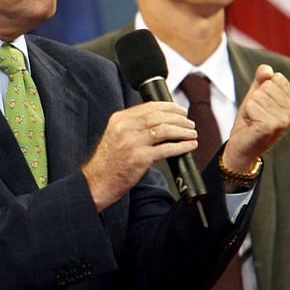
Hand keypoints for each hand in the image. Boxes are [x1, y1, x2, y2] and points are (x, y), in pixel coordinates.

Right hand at [82, 101, 196, 211]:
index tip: (180, 110)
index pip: (150, 107)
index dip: (170, 107)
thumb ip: (133, 125)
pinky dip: (182, 146)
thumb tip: (160, 119)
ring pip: (166, 130)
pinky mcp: (140, 158)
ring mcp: (132, 143)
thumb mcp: (116, 135)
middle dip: (179, 119)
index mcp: (119, 119)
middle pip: (160, 117)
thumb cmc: (109, 161)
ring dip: (183, 131)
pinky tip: (189, 146)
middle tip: (189, 122)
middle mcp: (125, 128)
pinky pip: (167, 149)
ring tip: (192, 133)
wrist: (97, 182)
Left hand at [221, 64, 289, 171]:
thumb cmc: (251, 119)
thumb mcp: (257, 94)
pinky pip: (252, 106)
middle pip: (267, 85)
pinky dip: (247, 114)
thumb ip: (262, 78)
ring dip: (250, 107)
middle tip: (256, 115)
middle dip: (255, 98)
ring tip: (254, 120)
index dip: (262, 89)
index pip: (275, 77)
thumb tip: (267, 69)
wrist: (242, 146)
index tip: (262, 106)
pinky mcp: (271, 126)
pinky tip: (252, 125)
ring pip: (258, 95)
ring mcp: (285, 120)